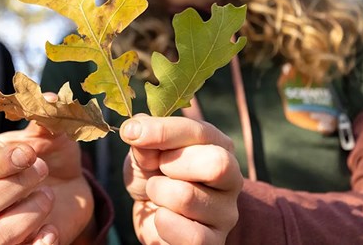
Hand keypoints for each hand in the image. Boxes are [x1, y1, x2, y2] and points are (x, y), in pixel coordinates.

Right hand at [0, 118, 93, 244]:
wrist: (73, 182)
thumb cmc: (53, 152)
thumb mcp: (55, 131)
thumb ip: (49, 116)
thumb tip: (51, 99)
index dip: (2, 162)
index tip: (29, 153)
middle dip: (15, 185)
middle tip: (43, 169)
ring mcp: (9, 221)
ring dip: (26, 216)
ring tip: (50, 196)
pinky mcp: (29, 241)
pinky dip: (38, 244)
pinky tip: (53, 230)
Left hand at [120, 114, 242, 244]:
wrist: (151, 214)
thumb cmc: (153, 174)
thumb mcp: (144, 151)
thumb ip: (144, 140)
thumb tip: (135, 129)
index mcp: (217, 145)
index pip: (199, 132)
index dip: (162, 131)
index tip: (132, 133)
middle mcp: (231, 178)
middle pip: (216, 164)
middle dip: (172, 163)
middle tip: (158, 168)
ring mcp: (226, 212)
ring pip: (187, 197)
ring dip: (158, 193)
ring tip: (157, 194)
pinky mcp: (215, 242)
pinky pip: (189, 234)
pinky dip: (163, 223)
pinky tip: (162, 216)